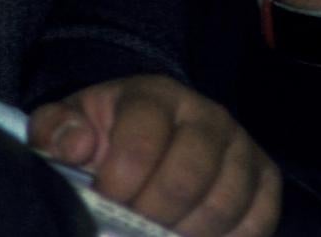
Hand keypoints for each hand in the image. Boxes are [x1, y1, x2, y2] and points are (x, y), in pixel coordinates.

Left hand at [31, 74, 281, 236]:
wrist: (148, 135)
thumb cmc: (105, 138)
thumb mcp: (69, 125)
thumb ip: (55, 130)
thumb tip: (76, 144)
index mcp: (155, 96)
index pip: (143, 141)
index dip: (119, 183)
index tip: (102, 202)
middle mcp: (207, 115)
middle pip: (188, 175)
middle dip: (151, 214)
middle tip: (130, 227)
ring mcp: (241, 146)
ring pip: (225, 202)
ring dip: (187, 233)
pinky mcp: (265, 177)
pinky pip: (260, 218)